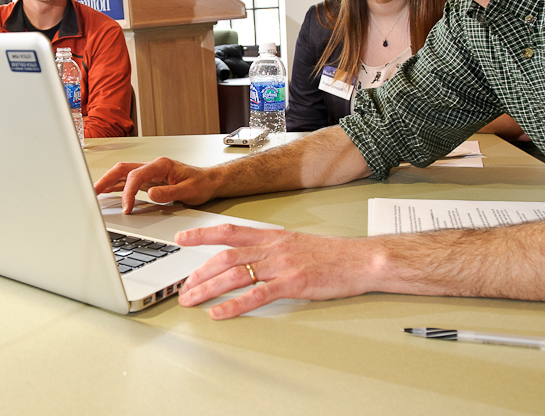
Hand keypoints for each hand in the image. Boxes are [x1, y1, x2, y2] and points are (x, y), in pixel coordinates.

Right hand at [93, 157, 218, 213]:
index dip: (128, 192)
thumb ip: (169, 192)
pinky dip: (117, 186)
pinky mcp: (150, 180)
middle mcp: (153, 166)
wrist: (210, 181)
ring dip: (108, 181)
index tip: (126, 207)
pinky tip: (108, 191)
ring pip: (123, 173)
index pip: (136, 175)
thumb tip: (151, 193)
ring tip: (94, 192)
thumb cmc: (201, 183)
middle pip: (123, 168)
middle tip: (93, 191)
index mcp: (161, 165)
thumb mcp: (189, 191)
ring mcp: (150, 172)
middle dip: (106, 179)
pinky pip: (129, 180)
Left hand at [175, 224, 377, 319]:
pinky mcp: (293, 284)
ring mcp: (282, 265)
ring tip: (191, 300)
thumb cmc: (334, 255)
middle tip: (182, 286)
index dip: (203, 234)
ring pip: (235, 274)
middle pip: (226, 256)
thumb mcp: (297, 244)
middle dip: (199, 271)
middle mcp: (274, 248)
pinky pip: (257, 295)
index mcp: (273, 237)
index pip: (230, 231)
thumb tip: (252, 258)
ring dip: (208, 288)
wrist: (362, 260)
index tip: (182, 238)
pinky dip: (234, 305)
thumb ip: (273, 250)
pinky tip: (219, 313)